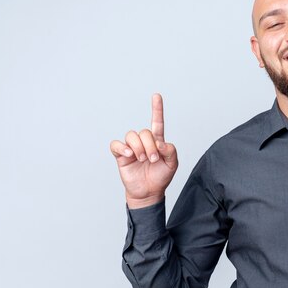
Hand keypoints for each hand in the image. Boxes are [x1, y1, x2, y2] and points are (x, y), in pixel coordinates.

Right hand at [110, 93, 177, 208]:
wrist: (149, 192)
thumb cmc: (161, 177)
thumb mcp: (172, 165)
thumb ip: (171, 151)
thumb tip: (161, 143)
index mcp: (157, 142)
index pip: (157, 122)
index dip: (157, 109)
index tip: (156, 96)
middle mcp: (143, 142)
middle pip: (144, 132)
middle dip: (149, 145)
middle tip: (153, 159)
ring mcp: (131, 148)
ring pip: (131, 135)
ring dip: (138, 147)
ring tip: (142, 159)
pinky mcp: (121, 155)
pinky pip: (116, 144)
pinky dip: (121, 147)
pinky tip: (129, 154)